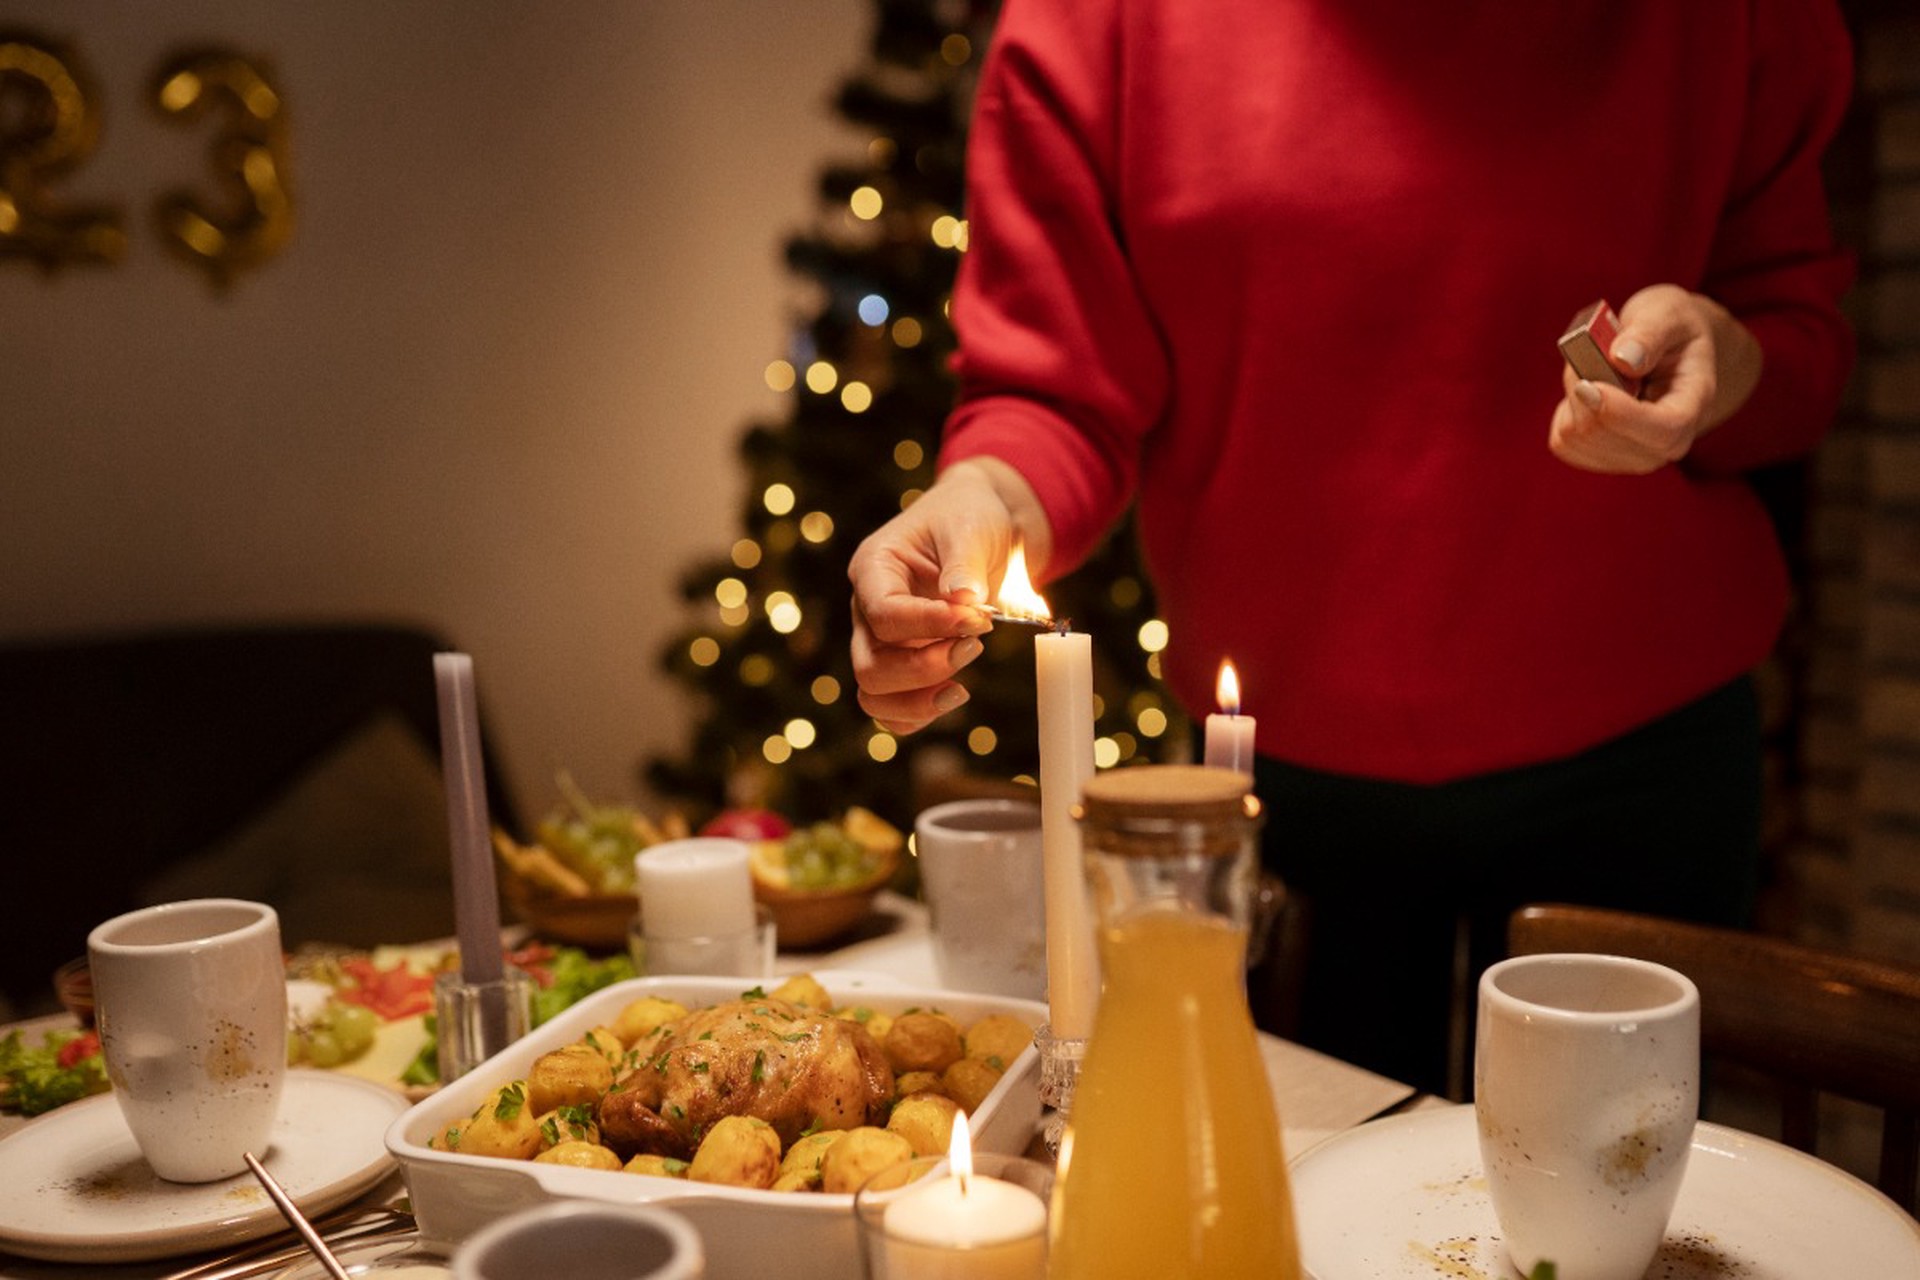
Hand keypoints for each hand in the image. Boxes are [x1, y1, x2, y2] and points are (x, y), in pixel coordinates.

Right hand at [847, 459, 1049, 733]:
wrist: (982, 525)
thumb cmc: (969, 517)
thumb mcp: (971, 526)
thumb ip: (964, 563)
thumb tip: (964, 600)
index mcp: (873, 568)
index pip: (884, 614)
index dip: (929, 626)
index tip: (978, 620)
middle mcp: (866, 609)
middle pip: (870, 664)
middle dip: (926, 668)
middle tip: (976, 645)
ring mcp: (880, 640)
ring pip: (874, 694)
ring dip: (920, 699)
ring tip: (963, 684)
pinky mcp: (902, 662)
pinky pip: (892, 708)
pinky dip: (919, 714)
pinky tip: (954, 695)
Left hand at [1548, 284, 1761, 474]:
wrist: (1667, 351)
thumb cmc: (1669, 328)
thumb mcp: (1667, 313)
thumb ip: (1649, 333)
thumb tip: (1623, 360)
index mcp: (1692, 406)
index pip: (1663, 432)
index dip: (1621, 415)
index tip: (1589, 385)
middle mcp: (1666, 444)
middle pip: (1608, 437)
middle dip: (1585, 388)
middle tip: (1594, 351)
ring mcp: (1633, 457)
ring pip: (1577, 440)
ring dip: (1573, 395)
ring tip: (1595, 368)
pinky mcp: (1599, 457)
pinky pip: (1562, 442)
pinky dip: (1564, 411)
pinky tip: (1588, 391)